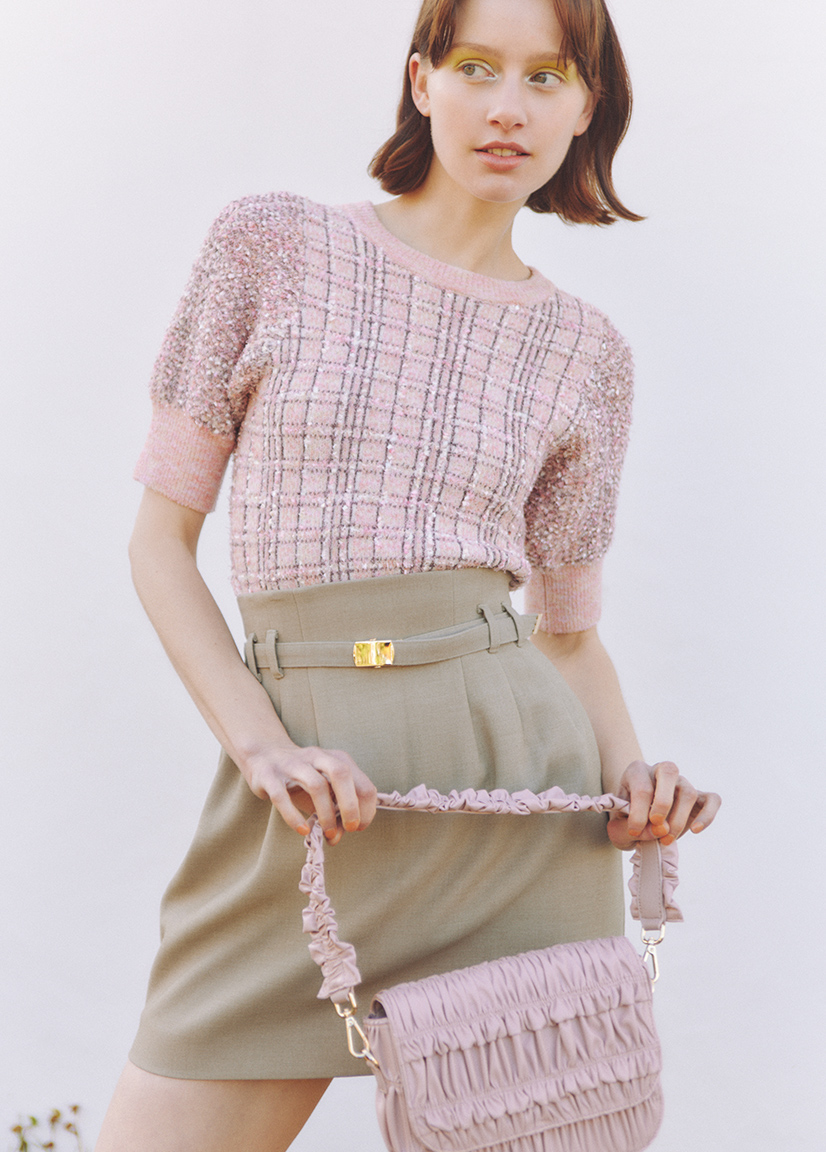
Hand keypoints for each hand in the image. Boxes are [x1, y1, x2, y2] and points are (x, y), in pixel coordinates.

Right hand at [241, 742, 377, 844]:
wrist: (263, 755)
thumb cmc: (301, 779)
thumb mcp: (323, 791)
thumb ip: (334, 812)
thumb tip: (336, 837)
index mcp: (336, 759)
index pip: (362, 782)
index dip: (366, 808)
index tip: (359, 826)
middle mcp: (316, 757)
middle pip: (341, 774)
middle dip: (351, 805)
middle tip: (351, 828)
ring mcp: (292, 764)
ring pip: (316, 785)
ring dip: (326, 813)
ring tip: (328, 833)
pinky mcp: (269, 776)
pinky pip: (282, 797)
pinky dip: (294, 816)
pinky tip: (303, 830)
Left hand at [606, 759, 720, 851]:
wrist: (640, 825)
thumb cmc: (626, 822)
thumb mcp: (617, 826)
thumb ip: (627, 828)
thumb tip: (655, 830)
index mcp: (637, 771)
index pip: (641, 787)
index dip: (639, 813)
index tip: (634, 832)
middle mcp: (660, 770)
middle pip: (669, 772)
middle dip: (663, 802)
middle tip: (656, 825)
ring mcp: (682, 782)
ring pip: (688, 792)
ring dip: (678, 820)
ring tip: (666, 839)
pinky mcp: (700, 797)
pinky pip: (712, 800)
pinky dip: (707, 815)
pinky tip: (695, 830)